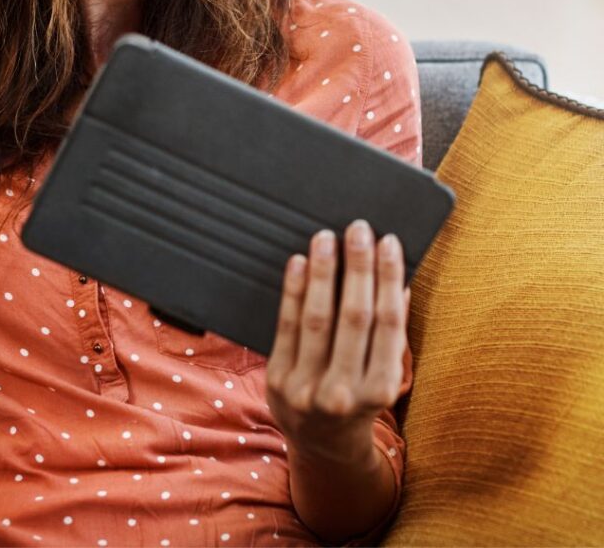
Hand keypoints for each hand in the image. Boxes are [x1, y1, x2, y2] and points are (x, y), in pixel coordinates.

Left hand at [265, 220, 410, 461]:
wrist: (322, 446)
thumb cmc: (359, 400)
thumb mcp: (383, 377)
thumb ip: (390, 333)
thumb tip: (397, 277)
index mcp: (381, 390)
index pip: (388, 323)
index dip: (388, 278)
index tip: (389, 243)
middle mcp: (345, 392)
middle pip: (355, 317)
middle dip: (358, 267)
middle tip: (358, 228)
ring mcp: (308, 387)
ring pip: (318, 318)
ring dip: (322, 272)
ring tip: (325, 237)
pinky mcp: (278, 380)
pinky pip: (286, 327)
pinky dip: (292, 291)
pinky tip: (297, 263)